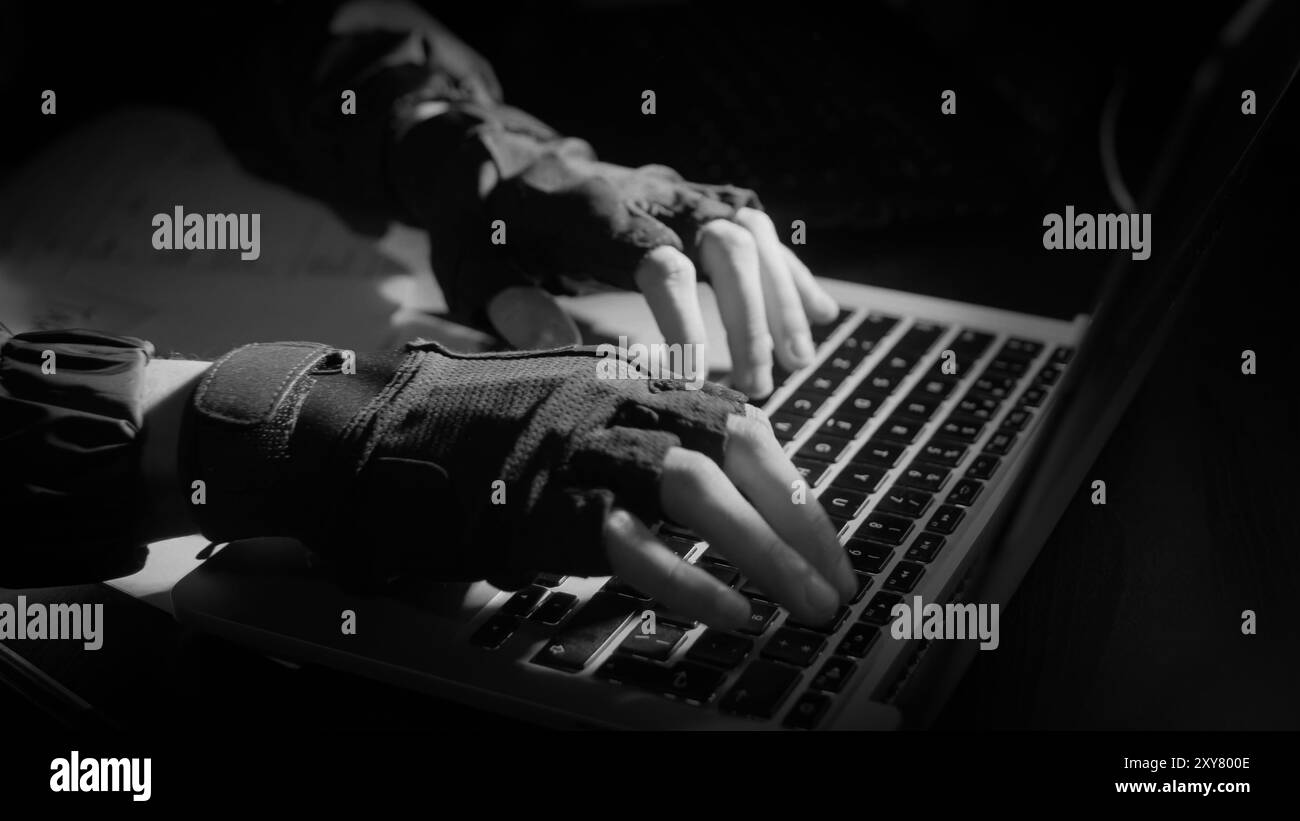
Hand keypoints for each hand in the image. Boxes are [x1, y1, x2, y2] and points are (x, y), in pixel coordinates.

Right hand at [178, 340, 852, 628]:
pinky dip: (690, 582)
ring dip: (766, 553)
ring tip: (804, 608)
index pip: (741, 422)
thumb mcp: (572, 413)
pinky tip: (729, 615)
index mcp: (630, 382)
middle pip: (737, 453)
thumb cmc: (478, 429)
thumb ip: (638, 434)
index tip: (824, 538)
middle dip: (801, 525)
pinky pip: (632, 545)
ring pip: (698, 490)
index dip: (793, 485)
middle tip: (836, 586)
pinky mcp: (541, 504)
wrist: (375, 431)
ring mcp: (578, 451)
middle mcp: (614, 405)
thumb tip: (718, 487)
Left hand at [427, 138, 839, 397]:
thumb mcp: (475, 267)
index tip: (693, 381)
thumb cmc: (483, 224)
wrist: (496, 155)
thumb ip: (516, 309)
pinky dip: (788, 271)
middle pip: (724, 241)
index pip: (658, 263)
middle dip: (750, 316)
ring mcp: (678, 191)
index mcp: (594, 212)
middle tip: (757, 384)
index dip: (685, 324)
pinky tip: (817, 315)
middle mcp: (648, 193)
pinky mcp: (694, 198)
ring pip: (752, 230)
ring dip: (781, 296)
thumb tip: (575, 358)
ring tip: (798, 362)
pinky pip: (758, 227)